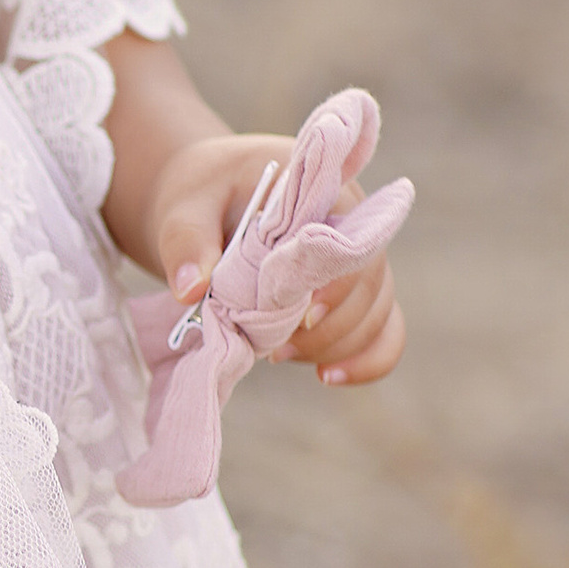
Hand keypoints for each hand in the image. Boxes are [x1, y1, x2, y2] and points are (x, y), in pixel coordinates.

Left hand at [146, 132, 406, 388]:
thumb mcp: (184, 206)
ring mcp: (356, 265)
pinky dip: (364, 361)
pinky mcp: (351, 298)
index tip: (302, 314)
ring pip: (377, 314)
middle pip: (371, 284)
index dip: (335, 283)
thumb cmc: (203, 194)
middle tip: (274, 345)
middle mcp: (353, 226)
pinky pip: (383, 333)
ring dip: (334, 346)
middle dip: (328, 325)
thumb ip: (187, 241)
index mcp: (324, 191)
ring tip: (276, 353)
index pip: (351, 239)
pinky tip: (327, 376)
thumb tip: (191, 290)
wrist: (206, 202)